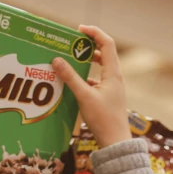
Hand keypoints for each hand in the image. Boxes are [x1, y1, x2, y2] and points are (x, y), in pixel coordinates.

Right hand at [52, 27, 131, 148]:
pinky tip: (73, 83)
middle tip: (72, 44)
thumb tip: (56, 60)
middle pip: (103, 54)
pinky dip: (86, 78)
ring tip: (70, 61)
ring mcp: (112, 89)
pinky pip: (97, 82)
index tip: (79, 30)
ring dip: (86, 63)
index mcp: (113, 74)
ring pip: (99, 68)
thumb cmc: (103, 120)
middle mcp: (115, 79)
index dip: (94, 33)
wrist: (115, 143)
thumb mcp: (84, 97)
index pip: (107, 43)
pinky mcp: (108, 98)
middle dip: (88, 46)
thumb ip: (70, 77)